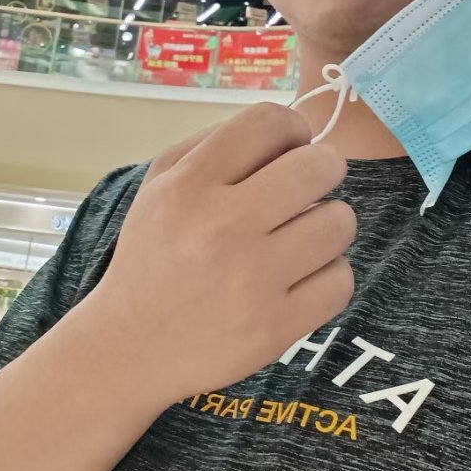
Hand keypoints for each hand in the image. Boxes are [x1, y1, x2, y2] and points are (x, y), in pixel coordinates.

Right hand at [87, 103, 355, 410]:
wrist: (128, 349)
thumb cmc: (153, 256)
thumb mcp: (159, 186)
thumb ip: (215, 144)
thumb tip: (286, 129)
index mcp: (188, 186)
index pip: (268, 121)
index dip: (291, 127)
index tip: (289, 149)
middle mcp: (221, 227)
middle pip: (318, 167)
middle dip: (324, 169)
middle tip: (308, 189)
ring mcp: (251, 281)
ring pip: (339, 222)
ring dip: (327, 225)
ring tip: (300, 238)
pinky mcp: (275, 328)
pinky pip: (341, 280)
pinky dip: (327, 276)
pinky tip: (300, 279)